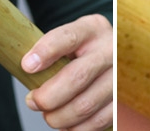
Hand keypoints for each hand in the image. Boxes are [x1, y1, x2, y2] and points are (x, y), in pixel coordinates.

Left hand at [22, 14, 112, 129]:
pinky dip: (77, 128)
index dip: (46, 51)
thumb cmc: (84, 49)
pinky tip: (66, 125)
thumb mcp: (71, 38)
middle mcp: (111, 49)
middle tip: (33, 101)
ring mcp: (120, 76)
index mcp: (93, 29)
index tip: (26, 66)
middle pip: (77, 77)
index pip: (68, 37)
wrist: (115, 55)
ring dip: (60, 117)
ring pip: (85, 104)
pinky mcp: (123, 100)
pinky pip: (98, 121)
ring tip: (48, 116)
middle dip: (48, 96)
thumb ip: (52, 51)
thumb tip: (28, 70)